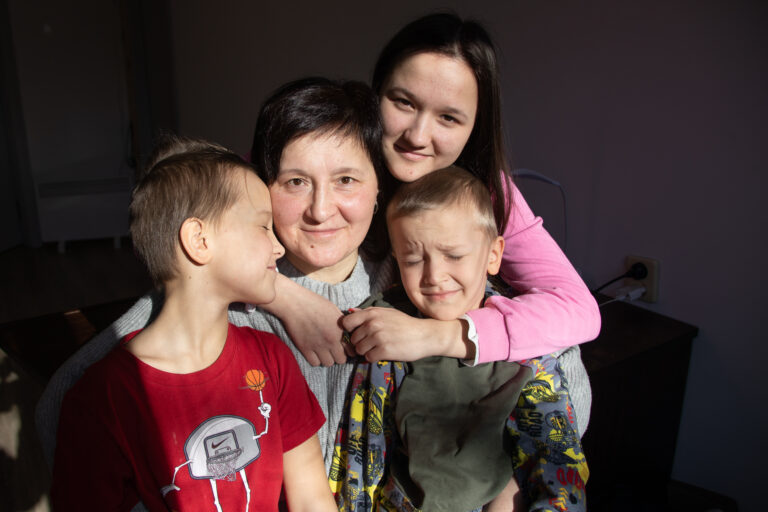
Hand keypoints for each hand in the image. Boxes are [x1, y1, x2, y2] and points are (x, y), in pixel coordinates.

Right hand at [261, 275, 351, 365]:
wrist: (295, 303)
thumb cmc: (315, 303)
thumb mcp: (334, 311)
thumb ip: (343, 324)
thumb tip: (348, 333)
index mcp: (340, 331)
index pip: (351, 350)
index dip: (349, 350)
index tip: (345, 348)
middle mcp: (330, 341)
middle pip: (341, 360)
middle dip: (339, 356)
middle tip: (335, 351)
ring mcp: (317, 346)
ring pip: (328, 363)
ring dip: (328, 358)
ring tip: (324, 352)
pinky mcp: (305, 348)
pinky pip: (315, 363)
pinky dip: (316, 359)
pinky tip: (315, 352)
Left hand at [341, 307, 472, 361]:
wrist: (425, 335)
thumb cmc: (405, 324)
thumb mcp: (387, 312)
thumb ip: (368, 312)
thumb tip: (350, 311)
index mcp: (372, 313)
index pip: (346, 322)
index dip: (350, 330)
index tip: (358, 333)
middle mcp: (373, 324)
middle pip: (353, 339)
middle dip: (360, 343)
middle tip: (372, 343)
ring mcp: (378, 337)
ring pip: (359, 350)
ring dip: (366, 351)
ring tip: (378, 348)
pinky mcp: (384, 350)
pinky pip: (368, 358)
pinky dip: (374, 358)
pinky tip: (383, 353)